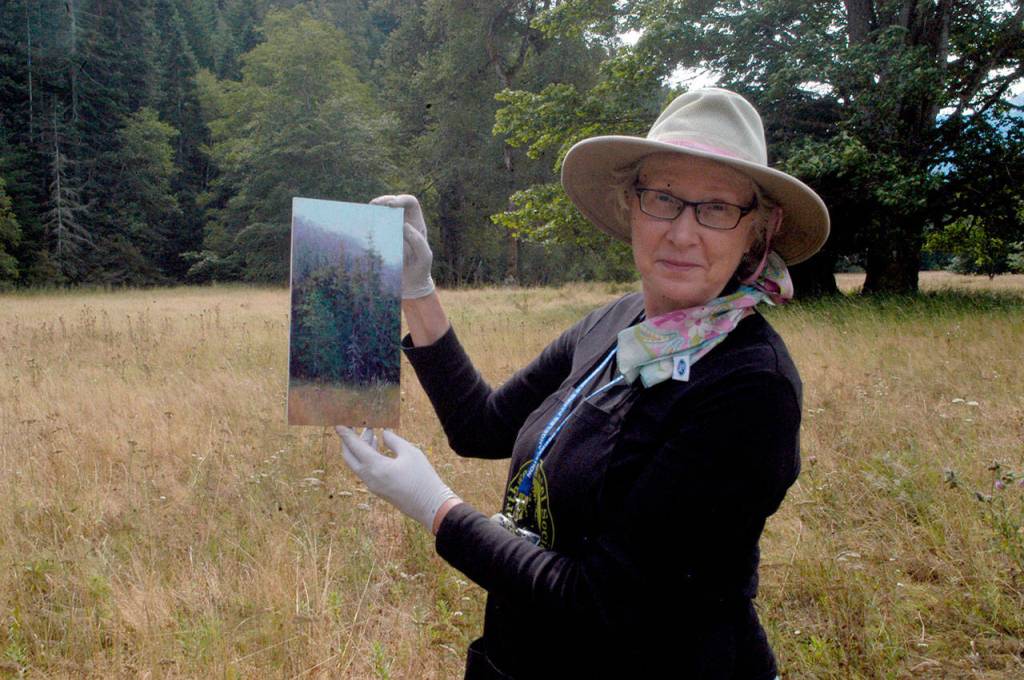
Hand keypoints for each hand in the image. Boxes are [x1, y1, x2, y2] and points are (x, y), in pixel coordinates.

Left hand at [336, 426, 456, 530]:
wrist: (430, 506)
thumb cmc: (422, 477)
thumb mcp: (410, 453)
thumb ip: (394, 440)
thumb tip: (383, 433)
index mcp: (374, 466)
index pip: (354, 446)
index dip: (346, 434)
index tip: (338, 424)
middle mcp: (369, 477)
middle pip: (349, 456)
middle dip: (349, 441)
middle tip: (357, 426)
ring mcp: (372, 485)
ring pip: (357, 464)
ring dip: (360, 448)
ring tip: (372, 433)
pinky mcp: (378, 489)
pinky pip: (365, 470)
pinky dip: (366, 457)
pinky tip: (377, 448)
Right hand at [370, 195, 434, 298]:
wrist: (409, 285)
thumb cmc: (420, 270)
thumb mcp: (425, 258)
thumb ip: (419, 242)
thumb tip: (404, 225)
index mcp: (416, 224)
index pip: (410, 203)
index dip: (401, 199)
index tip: (391, 205)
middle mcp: (403, 223)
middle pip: (392, 202)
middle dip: (383, 200)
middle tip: (373, 206)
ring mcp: (390, 231)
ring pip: (380, 212)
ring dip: (372, 210)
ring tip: (366, 214)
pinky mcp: (380, 239)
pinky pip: (372, 227)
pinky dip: (365, 223)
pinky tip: (360, 226)